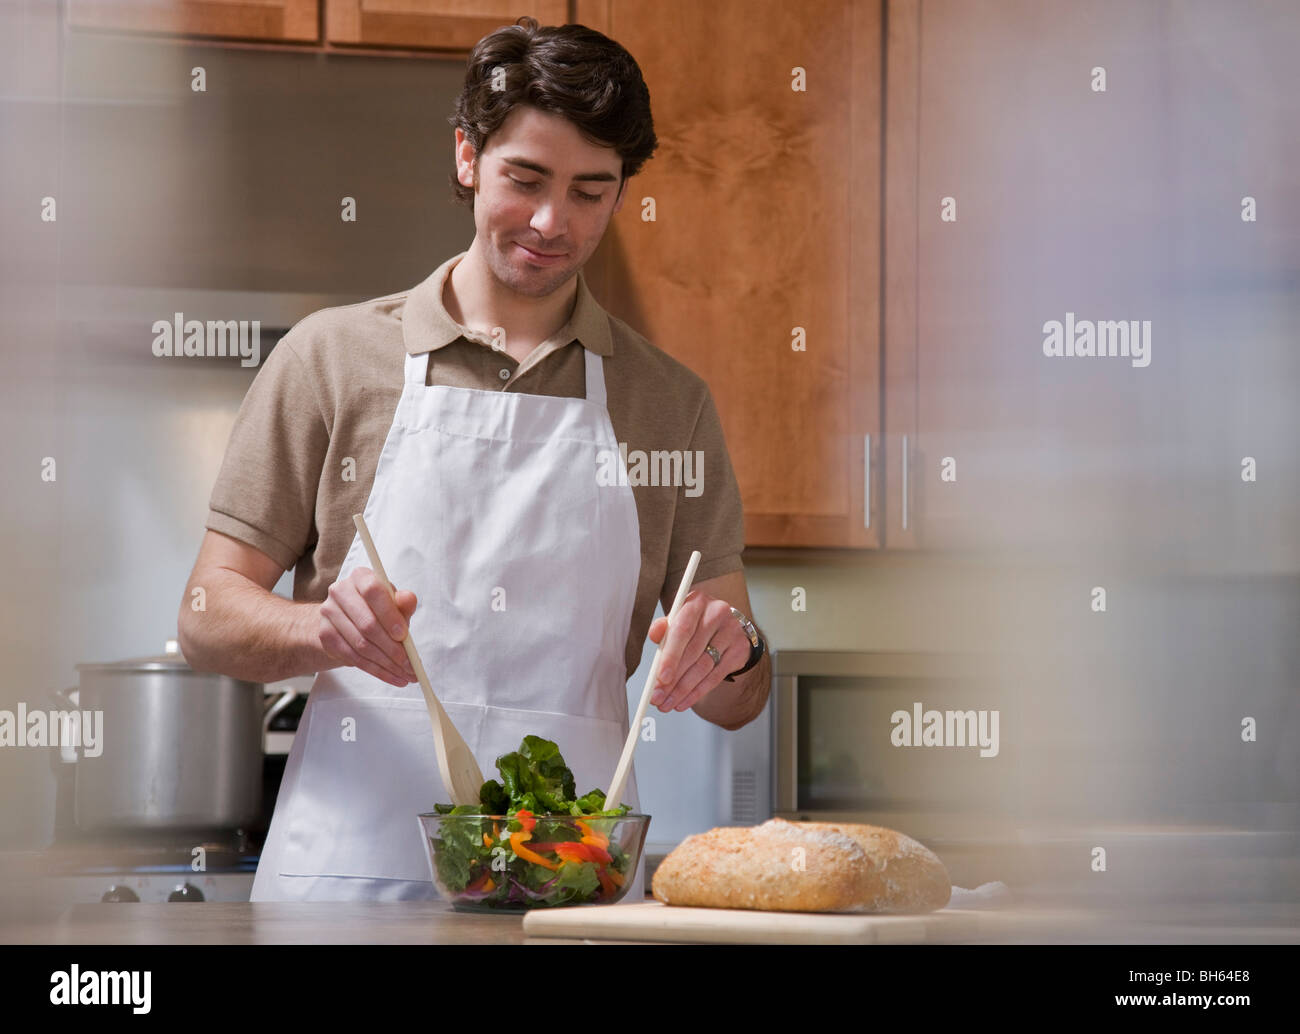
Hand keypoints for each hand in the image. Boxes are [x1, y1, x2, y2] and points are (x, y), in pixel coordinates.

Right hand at [318, 566, 417, 686]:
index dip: (389, 614)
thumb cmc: (377, 610)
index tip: (404, 635)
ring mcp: (328, 613)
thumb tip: (408, 598)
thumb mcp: (393, 605)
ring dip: (386, 664)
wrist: (345, 621)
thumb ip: (403, 603)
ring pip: (361, 644)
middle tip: (410, 665)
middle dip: (392, 648)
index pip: (373, 591)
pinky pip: (352, 657)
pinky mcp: (325, 635)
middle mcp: (340, 591)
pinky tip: (391, 676)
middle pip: (367, 623)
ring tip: (406, 675)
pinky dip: (375, 670)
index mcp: (360, 576)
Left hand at [646, 591, 750, 712]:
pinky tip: (683, 702)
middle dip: (673, 679)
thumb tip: (654, 635)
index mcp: (697, 602)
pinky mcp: (739, 649)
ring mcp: (731, 631)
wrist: (729, 627)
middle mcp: (717, 612)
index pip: (682, 630)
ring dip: (683, 689)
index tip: (660, 678)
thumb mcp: (679, 620)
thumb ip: (664, 628)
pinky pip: (715, 676)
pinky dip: (697, 692)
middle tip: (658, 697)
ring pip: (703, 667)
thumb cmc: (697, 624)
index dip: (670, 656)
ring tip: (667, 703)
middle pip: (692, 652)